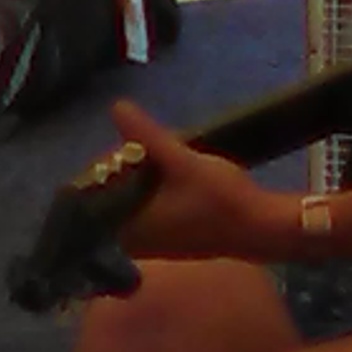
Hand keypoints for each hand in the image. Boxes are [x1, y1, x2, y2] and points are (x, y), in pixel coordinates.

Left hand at [105, 100, 292, 262]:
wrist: (260, 229)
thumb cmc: (220, 199)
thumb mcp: (182, 161)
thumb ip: (147, 135)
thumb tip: (116, 106)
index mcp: (126, 228)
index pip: (91, 191)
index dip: (109, 163)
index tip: (135, 149)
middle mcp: (131, 242)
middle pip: (109, 194)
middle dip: (128, 167)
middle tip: (157, 152)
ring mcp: (149, 245)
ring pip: (128, 200)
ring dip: (142, 177)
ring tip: (168, 161)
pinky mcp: (165, 241)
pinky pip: (143, 210)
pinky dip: (152, 192)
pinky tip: (174, 178)